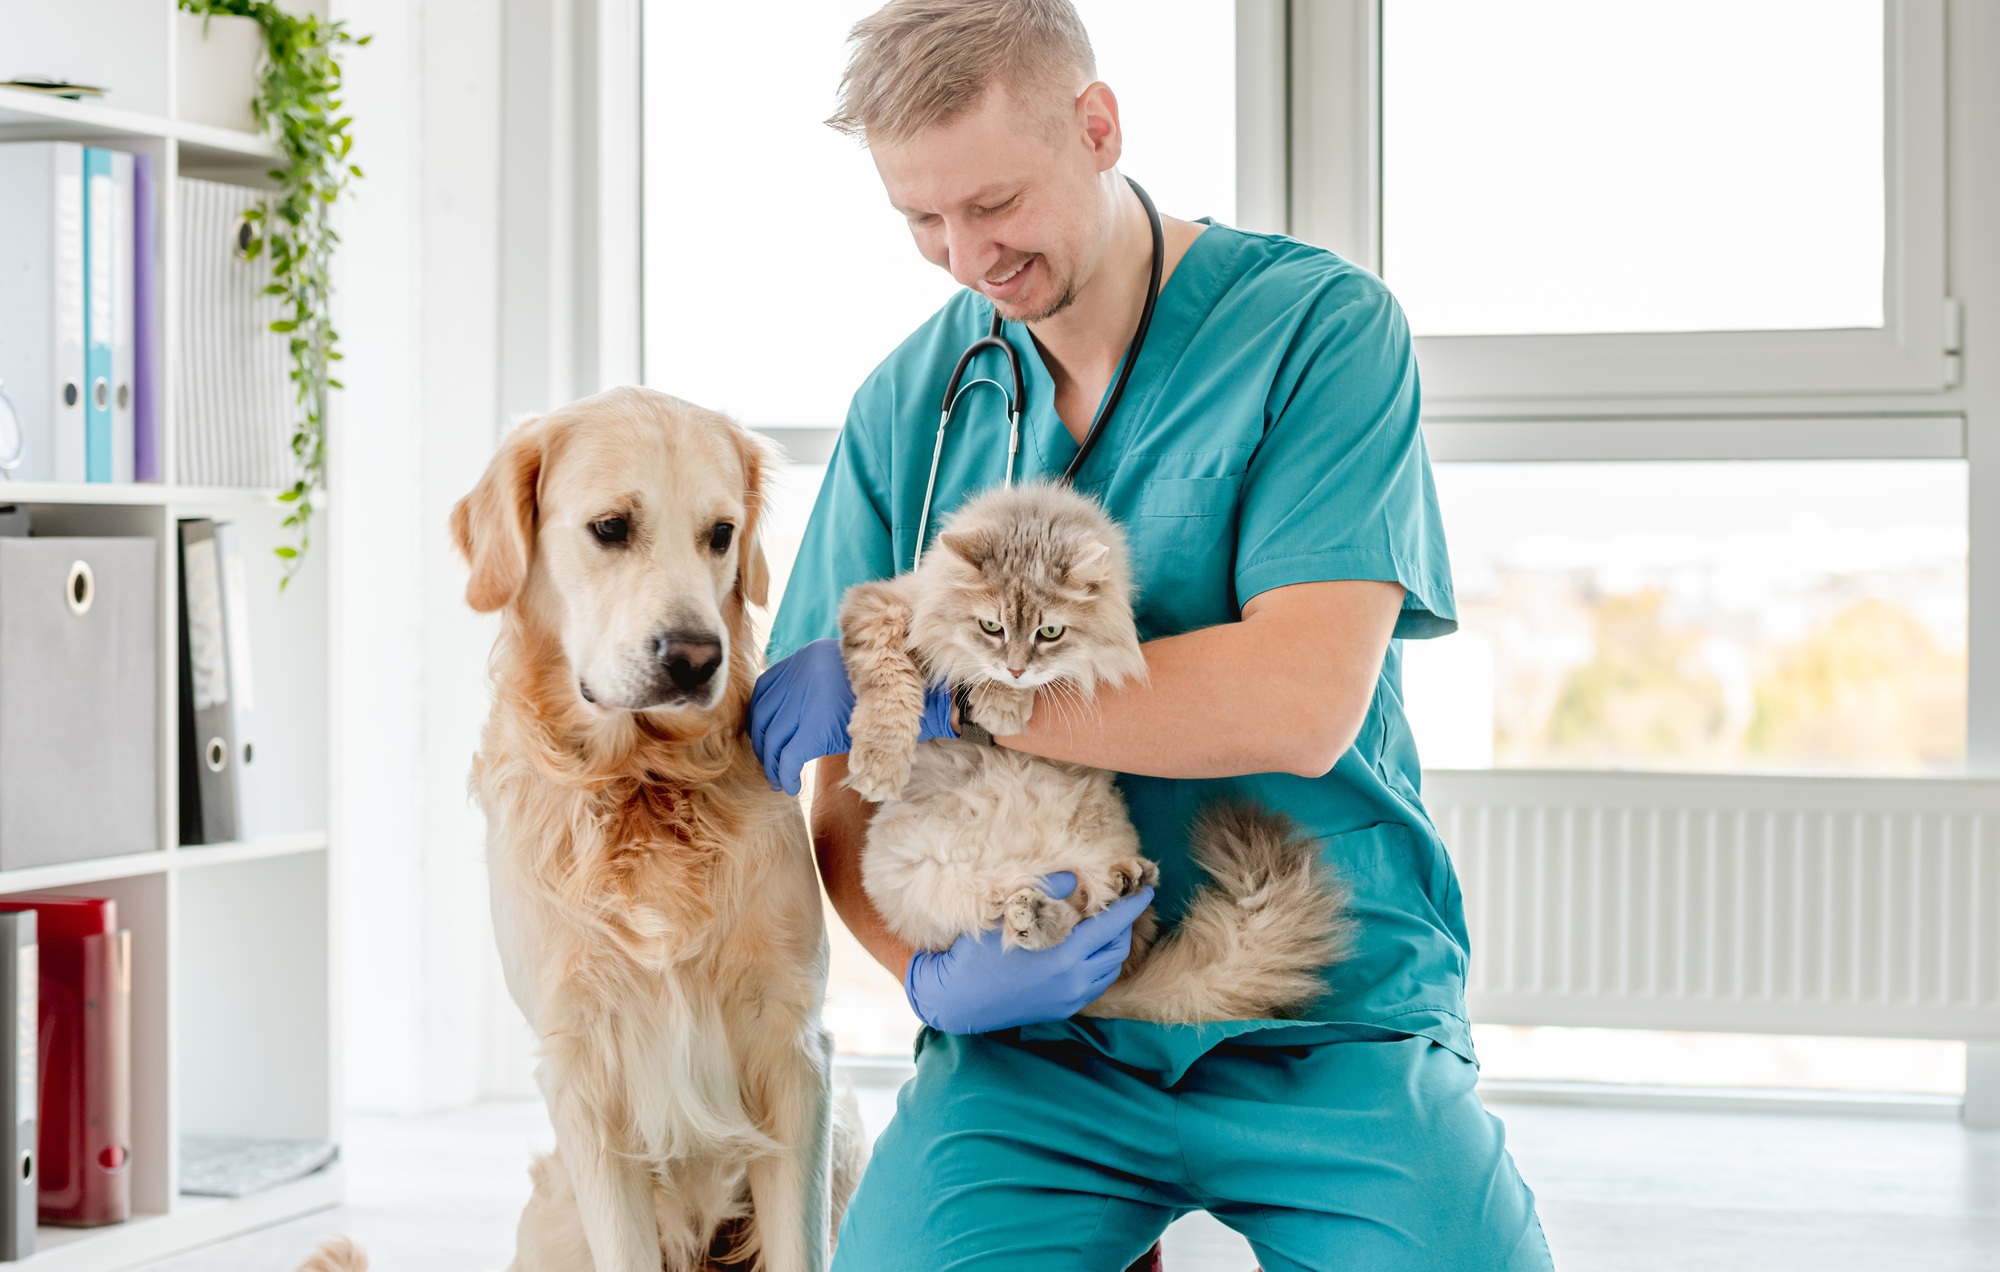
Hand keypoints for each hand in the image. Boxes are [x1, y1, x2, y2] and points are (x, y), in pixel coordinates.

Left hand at [750, 638, 955, 794]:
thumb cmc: (885, 689)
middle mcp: (801, 675)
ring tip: (779, 780)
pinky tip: (789, 785)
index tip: (763, 735)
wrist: (914, 692)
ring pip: (771, 739)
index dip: (758, 716)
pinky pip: (787, 757)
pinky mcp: (815, 728)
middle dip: (761, 744)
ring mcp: (806, 701)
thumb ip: (816, 685)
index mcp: (806, 657)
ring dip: (770, 764)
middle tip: (769, 762)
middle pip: (762, 715)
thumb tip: (790, 714)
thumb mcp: (843, 675)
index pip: (763, 690)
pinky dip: (783, 775)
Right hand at [903, 874, 1154, 1033]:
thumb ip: (1047, 893)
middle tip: (1122, 904)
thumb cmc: (978, 954)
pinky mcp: (1063, 1010)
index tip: (1147, 890)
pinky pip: (1096, 984)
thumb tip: (1074, 877)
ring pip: (1110, 969)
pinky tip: (1089, 950)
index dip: (1132, 907)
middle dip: (1125, 925)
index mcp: (1065, 957)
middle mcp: (1074, 982)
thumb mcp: (1010, 916)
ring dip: (1114, 946)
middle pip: (1117, 949)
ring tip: (1107, 925)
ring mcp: (1070, 1000)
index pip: (1111, 926)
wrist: (958, 1000)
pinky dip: (1101, 964)